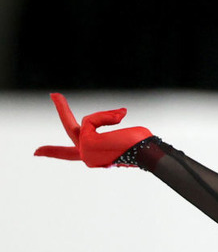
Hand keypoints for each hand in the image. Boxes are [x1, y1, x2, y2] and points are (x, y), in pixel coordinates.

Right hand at [34, 93, 152, 167]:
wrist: (147, 152)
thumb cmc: (141, 146)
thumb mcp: (121, 134)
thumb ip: (110, 129)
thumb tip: (118, 116)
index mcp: (94, 157)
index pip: (69, 155)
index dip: (53, 152)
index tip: (36, 153)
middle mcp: (87, 157)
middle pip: (71, 130)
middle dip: (62, 110)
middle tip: (54, 94)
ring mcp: (85, 151)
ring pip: (87, 122)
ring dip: (105, 116)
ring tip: (122, 116)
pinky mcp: (86, 143)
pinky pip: (90, 121)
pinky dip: (103, 117)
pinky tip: (118, 120)